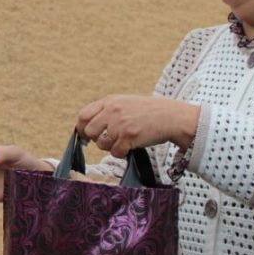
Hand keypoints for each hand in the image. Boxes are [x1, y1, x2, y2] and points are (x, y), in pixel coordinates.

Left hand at [76, 95, 198, 156]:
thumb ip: (107, 111)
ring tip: (124, 141)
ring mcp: (120, 124)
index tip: (85, 135)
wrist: (172, 117)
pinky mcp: (128, 136)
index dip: (81, 128)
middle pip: (89, 131)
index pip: (83, 116)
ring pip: (101, 144)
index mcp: (109, 101)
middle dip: (96, 139)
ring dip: (111, 146)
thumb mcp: (125, 103)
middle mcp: (112, 111)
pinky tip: (131, 146)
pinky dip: (122, 153)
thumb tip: (87, 127)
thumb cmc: (149, 112)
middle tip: (108, 140)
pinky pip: (115, 152)